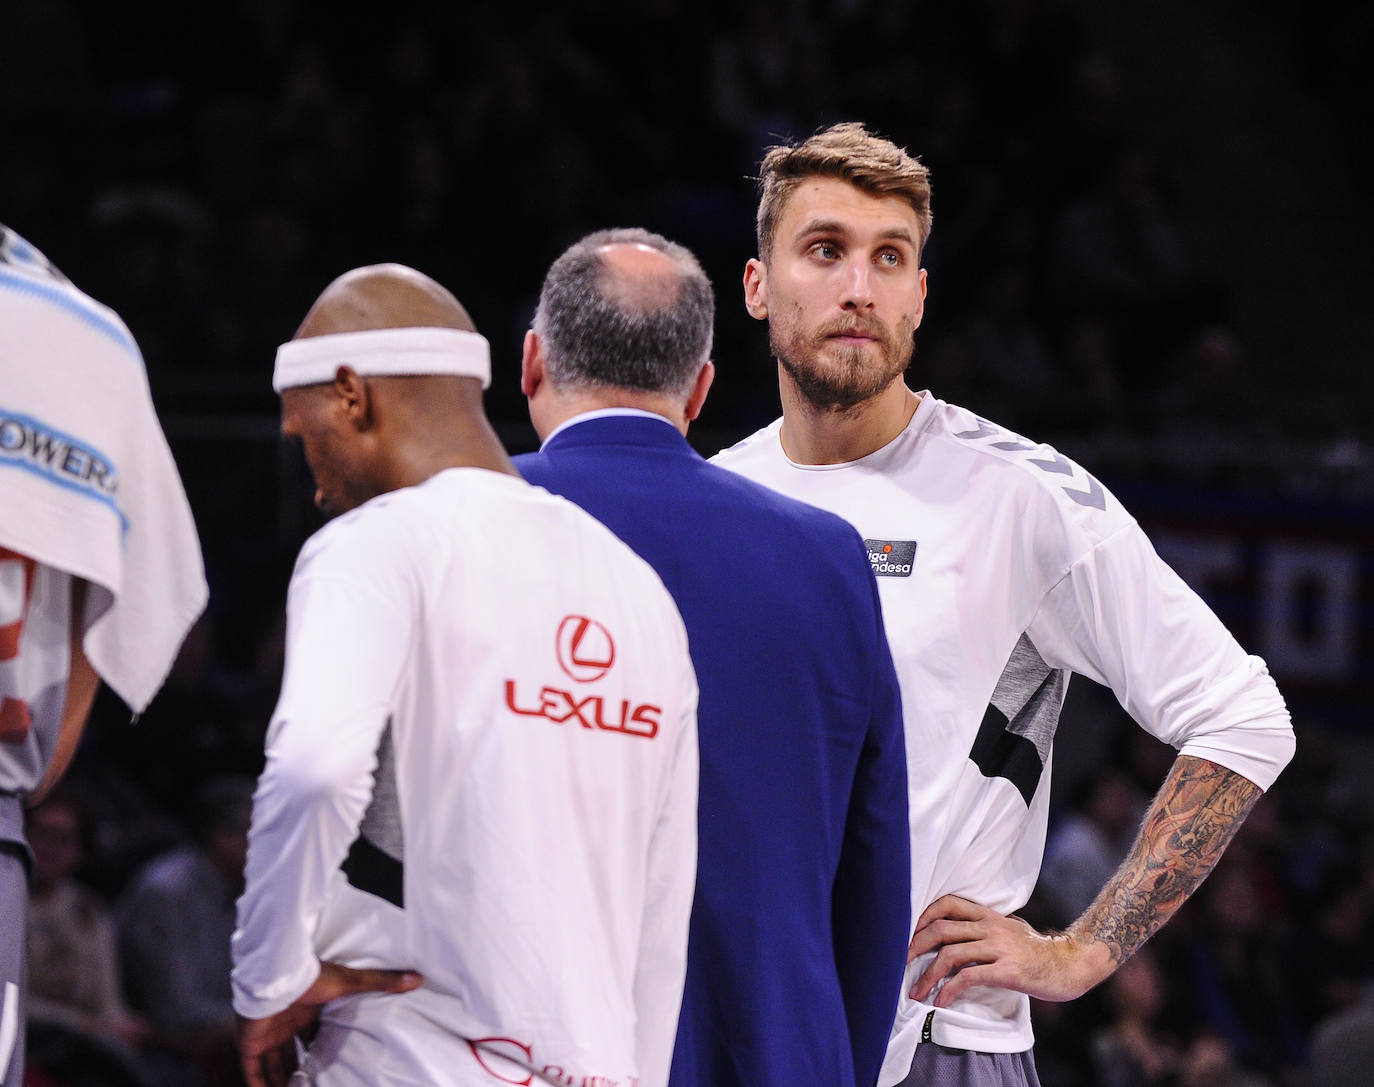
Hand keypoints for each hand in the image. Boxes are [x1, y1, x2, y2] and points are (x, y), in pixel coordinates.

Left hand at [236, 962, 422, 1086]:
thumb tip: (416, 978)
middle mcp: (286, 1023)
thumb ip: (380, 982)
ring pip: (272, 1066)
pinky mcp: (250, 1043)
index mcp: (307, 1010)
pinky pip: (252, 1071)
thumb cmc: (311, 976)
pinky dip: (258, 1084)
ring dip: (280, 1082)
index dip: (320, 1051)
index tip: (332, 1065)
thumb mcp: (349, 982)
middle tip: (312, 1086)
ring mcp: (267, 1034)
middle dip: (300, 1071)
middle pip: (292, 1054)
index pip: (312, 1035)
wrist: (276, 973)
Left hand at [906, 895, 1112, 1005]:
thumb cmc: (1038, 950)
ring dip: (928, 975)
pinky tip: (941, 1001)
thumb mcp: (1010, 929)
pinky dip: (950, 990)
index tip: (908, 933)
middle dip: (916, 946)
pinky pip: (969, 978)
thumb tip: (958, 933)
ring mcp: (998, 947)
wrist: (1071, 964)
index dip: (923, 915)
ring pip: (950, 955)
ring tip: (916, 992)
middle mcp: (990, 927)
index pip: (947, 903)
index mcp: (989, 915)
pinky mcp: (1007, 970)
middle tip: (900, 963)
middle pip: (941, 929)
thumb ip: (986, 927)